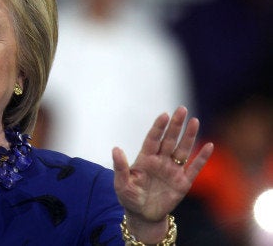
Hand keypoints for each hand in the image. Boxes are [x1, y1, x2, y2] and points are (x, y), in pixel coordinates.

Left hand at [112, 106, 213, 241]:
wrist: (142, 215)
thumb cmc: (129, 197)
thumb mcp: (121, 184)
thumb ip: (120, 167)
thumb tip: (116, 149)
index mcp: (145, 159)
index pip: (153, 139)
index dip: (158, 127)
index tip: (164, 115)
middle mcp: (160, 161)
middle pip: (169, 139)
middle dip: (175, 125)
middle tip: (182, 109)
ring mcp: (172, 170)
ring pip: (182, 150)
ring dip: (189, 136)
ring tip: (194, 121)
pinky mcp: (183, 182)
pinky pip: (194, 168)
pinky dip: (202, 158)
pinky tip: (209, 146)